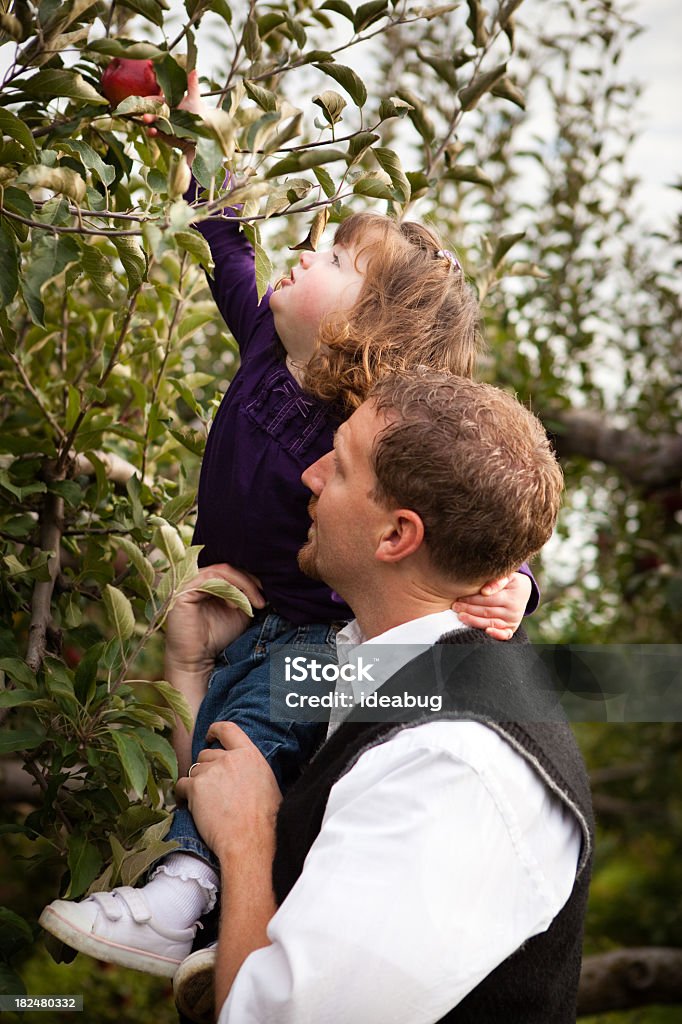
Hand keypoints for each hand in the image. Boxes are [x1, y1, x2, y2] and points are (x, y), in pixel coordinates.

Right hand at [142, 69, 206, 156]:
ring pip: (151, 122)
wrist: (204, 133)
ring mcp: (163, 124)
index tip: (142, 100)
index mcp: (169, 103)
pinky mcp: (164, 135)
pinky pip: (155, 133)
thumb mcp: (194, 99)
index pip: (155, 100)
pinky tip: (152, 131)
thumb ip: (192, 86)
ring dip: (148, 122)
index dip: (148, 100)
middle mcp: (164, 114)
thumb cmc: (199, 115)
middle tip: (143, 113)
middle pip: (151, 111)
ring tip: (146, 121)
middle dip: (146, 111)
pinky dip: (152, 132)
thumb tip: (194, 69)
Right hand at [165, 562, 264, 680]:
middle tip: (262, 599)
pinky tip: (234, 605)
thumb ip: (247, 595)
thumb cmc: (217, 637)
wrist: (198, 660)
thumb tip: (264, 583)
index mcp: (208, 582)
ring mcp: (187, 584)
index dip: (251, 578)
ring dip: (243, 585)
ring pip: (221, 571)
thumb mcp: (240, 612)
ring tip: (253, 603)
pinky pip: (210, 579)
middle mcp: (196, 579)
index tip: (266, 594)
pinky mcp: (183, 592)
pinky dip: (228, 589)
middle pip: (228, 568)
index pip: (232, 570)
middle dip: (250, 581)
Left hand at [175, 722, 281, 860]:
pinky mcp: (196, 788)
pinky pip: (181, 785)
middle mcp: (229, 758)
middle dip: (206, 769)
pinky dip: (181, 795)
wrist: (250, 840)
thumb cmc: (264, 820)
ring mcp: (211, 771)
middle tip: (211, 789)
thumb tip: (242, 772)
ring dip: (196, 784)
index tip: (209, 736)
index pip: (228, 729)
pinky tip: (188, 806)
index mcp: (249, 754)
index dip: (215, 730)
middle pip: (206, 754)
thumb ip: (250, 768)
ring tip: (204, 803)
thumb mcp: (266, 783)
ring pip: (194, 771)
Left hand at [452, 571, 531, 640]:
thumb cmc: (509, 582)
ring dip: (474, 621)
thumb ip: (497, 580)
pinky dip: (496, 635)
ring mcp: (513, 620)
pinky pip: (505, 635)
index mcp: (512, 595)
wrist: (523, 591)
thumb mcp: (507, 576)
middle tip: (455, 606)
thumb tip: (484, 591)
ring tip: (460, 616)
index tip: (459, 597)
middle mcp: (513, 609)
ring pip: (491, 622)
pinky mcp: (511, 629)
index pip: (488, 599)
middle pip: (487, 611)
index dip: (472, 599)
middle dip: (469, 609)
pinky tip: (486, 631)